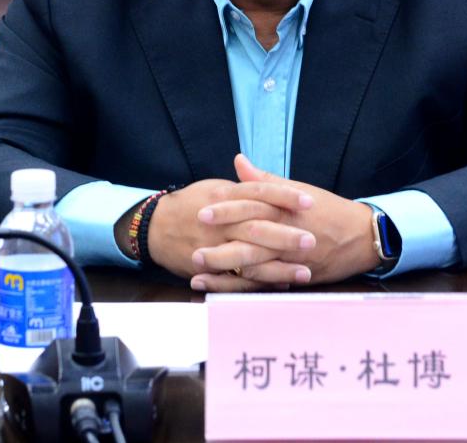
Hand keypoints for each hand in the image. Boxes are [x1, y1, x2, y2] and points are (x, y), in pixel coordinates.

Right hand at [135, 175, 317, 283]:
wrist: (154, 227)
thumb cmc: (190, 204)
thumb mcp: (215, 188)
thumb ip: (243, 185)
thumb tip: (267, 179)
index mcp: (225, 195)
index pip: (260, 192)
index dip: (285, 196)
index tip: (310, 202)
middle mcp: (220, 221)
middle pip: (257, 226)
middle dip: (285, 235)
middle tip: (312, 240)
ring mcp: (213, 246)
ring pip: (249, 257)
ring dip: (278, 267)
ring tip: (305, 272)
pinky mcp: (208, 268)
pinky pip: (236, 278)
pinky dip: (258, 283)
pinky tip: (281, 286)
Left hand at [190, 154, 378, 290]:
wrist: (362, 236)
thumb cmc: (328, 209)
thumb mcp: (298, 189)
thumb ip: (265, 179)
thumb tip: (239, 162)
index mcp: (286, 207)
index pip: (253, 204)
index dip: (227, 207)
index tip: (202, 207)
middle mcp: (288, 232)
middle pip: (250, 236)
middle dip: (220, 240)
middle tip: (193, 242)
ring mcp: (292, 257)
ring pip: (255, 264)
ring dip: (224, 267)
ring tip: (198, 270)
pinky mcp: (296, 276)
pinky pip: (265, 283)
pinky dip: (241, 287)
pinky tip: (220, 289)